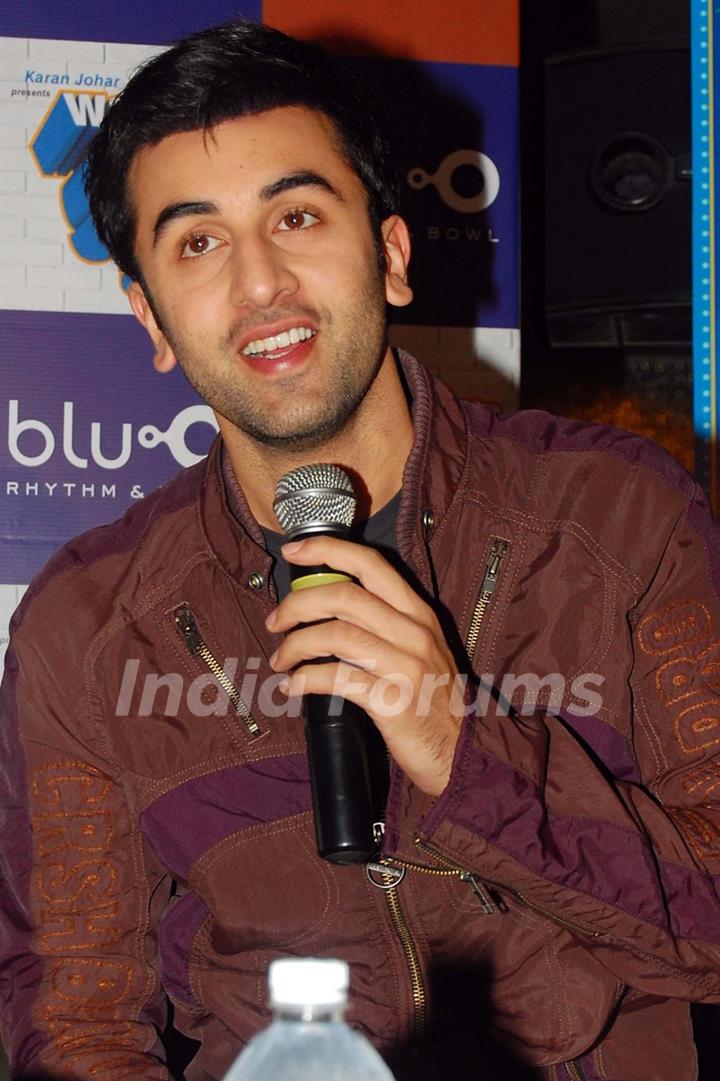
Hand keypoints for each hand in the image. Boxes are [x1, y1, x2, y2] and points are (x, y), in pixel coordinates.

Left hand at [265, 535, 460, 796]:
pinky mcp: (393, 702)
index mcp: (418, 614)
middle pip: (344, 597)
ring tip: (281, 660)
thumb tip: (324, 606)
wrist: (460, 750)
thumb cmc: (430, 699)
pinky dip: (305, 680)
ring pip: (335, 636)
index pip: (371, 564)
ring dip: (296, 645)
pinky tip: (293, 687)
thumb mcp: (419, 649)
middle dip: (298, 605)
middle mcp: (414, 633)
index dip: (327, 551)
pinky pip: (336, 679)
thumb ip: (383, 624)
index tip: (294, 552)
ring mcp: (406, 667)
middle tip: (276, 622)